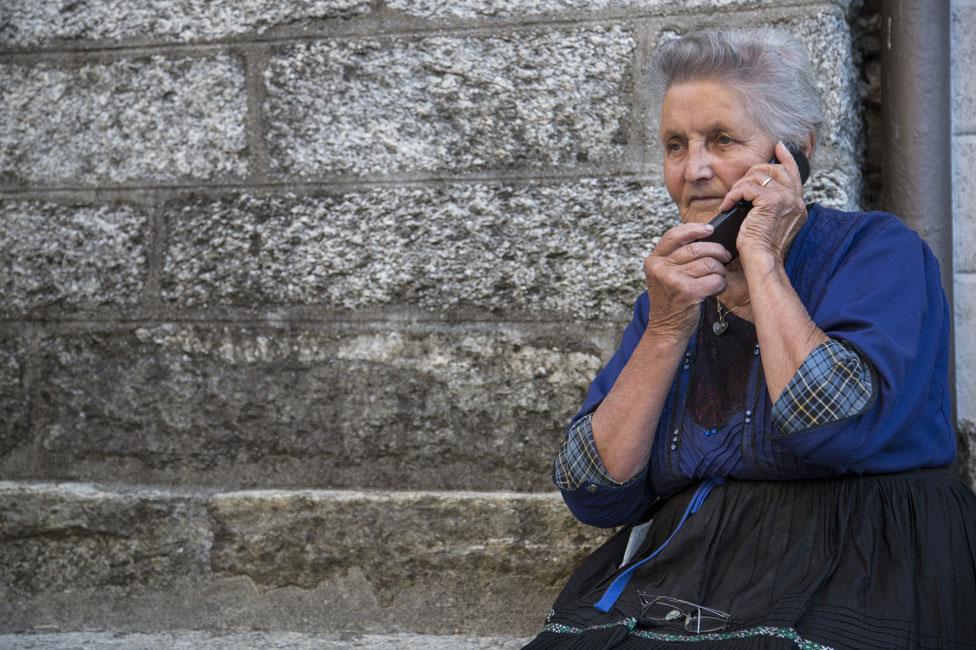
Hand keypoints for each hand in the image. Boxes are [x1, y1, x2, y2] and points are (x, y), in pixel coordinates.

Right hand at [644, 223, 731, 341]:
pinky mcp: (688, 292)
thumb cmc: (670, 301)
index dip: (694, 229)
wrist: (666, 329)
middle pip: (697, 248)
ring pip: (709, 263)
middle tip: (724, 256)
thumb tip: (705, 238)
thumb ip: (675, 257)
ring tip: (718, 276)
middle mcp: (661, 268)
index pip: (673, 235)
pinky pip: (715, 279)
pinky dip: (721, 284)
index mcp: (653, 260)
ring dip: (719, 270)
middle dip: (717, 250)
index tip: (709, 229)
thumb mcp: (664, 275)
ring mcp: (673, 280)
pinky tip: (716, 288)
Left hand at [717, 141, 807, 265]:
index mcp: (797, 204)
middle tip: (739, 188)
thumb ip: (771, 204)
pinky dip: (734, 194)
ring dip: (739, 186)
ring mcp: (786, 199)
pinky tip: (728, 205)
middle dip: (752, 173)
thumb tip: (756, 190)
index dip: (786, 158)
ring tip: (732, 200)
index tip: (778, 147)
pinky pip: (747, 187)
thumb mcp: (769, 222)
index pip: (794, 173)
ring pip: (758, 176)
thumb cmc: (760, 247)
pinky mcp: (772, 201)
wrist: (762, 261)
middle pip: (774, 169)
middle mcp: (796, 200)